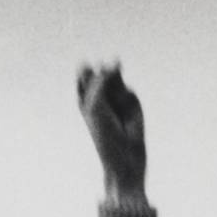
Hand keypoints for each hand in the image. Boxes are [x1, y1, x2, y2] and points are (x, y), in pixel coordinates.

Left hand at [77, 61, 146, 197]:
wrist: (124, 155)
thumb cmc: (104, 134)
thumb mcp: (95, 103)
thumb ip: (102, 78)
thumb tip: (116, 61)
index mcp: (84, 96)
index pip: (84, 71)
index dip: (87, 77)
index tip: (90, 95)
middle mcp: (100, 94)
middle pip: (100, 71)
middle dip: (102, 82)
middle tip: (104, 101)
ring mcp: (116, 97)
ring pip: (115, 77)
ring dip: (114, 90)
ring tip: (115, 108)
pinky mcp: (132, 102)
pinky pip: (128, 90)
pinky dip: (126, 100)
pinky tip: (127, 116)